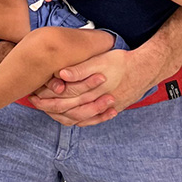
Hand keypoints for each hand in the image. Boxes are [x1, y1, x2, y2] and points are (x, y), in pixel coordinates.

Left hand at [29, 47, 154, 125]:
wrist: (147, 69)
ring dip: (61, 114)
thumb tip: (61, 74)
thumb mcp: (100, 61)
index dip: (47, 97)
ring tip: (47, 109)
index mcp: (91, 91)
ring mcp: (105, 108)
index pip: (64, 98)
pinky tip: (71, 117)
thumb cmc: (122, 61)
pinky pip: (92, 120)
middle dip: (49, 107)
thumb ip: (80, 69)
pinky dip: (80, 120)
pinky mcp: (112, 109)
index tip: (33, 93)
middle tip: (34, 102)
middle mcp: (97, 103)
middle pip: (68, 110)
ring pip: (78, 117)